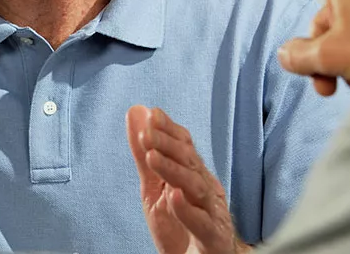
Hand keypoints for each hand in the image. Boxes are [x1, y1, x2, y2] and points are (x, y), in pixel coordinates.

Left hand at [126, 106, 249, 253]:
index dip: (169, 130)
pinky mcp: (213, 238)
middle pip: (190, 162)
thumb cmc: (181, 225)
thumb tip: (136, 112)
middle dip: (168, 145)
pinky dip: (189, 211)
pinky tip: (174, 197)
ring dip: (174, 171)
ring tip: (153, 157)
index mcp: (194, 175)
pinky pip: (203, 224)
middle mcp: (206, 190)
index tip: (152, 113)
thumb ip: (144, 153)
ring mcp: (212, 213)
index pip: (185, 146)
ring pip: (196, 188)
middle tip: (147, 132)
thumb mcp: (154, 187)